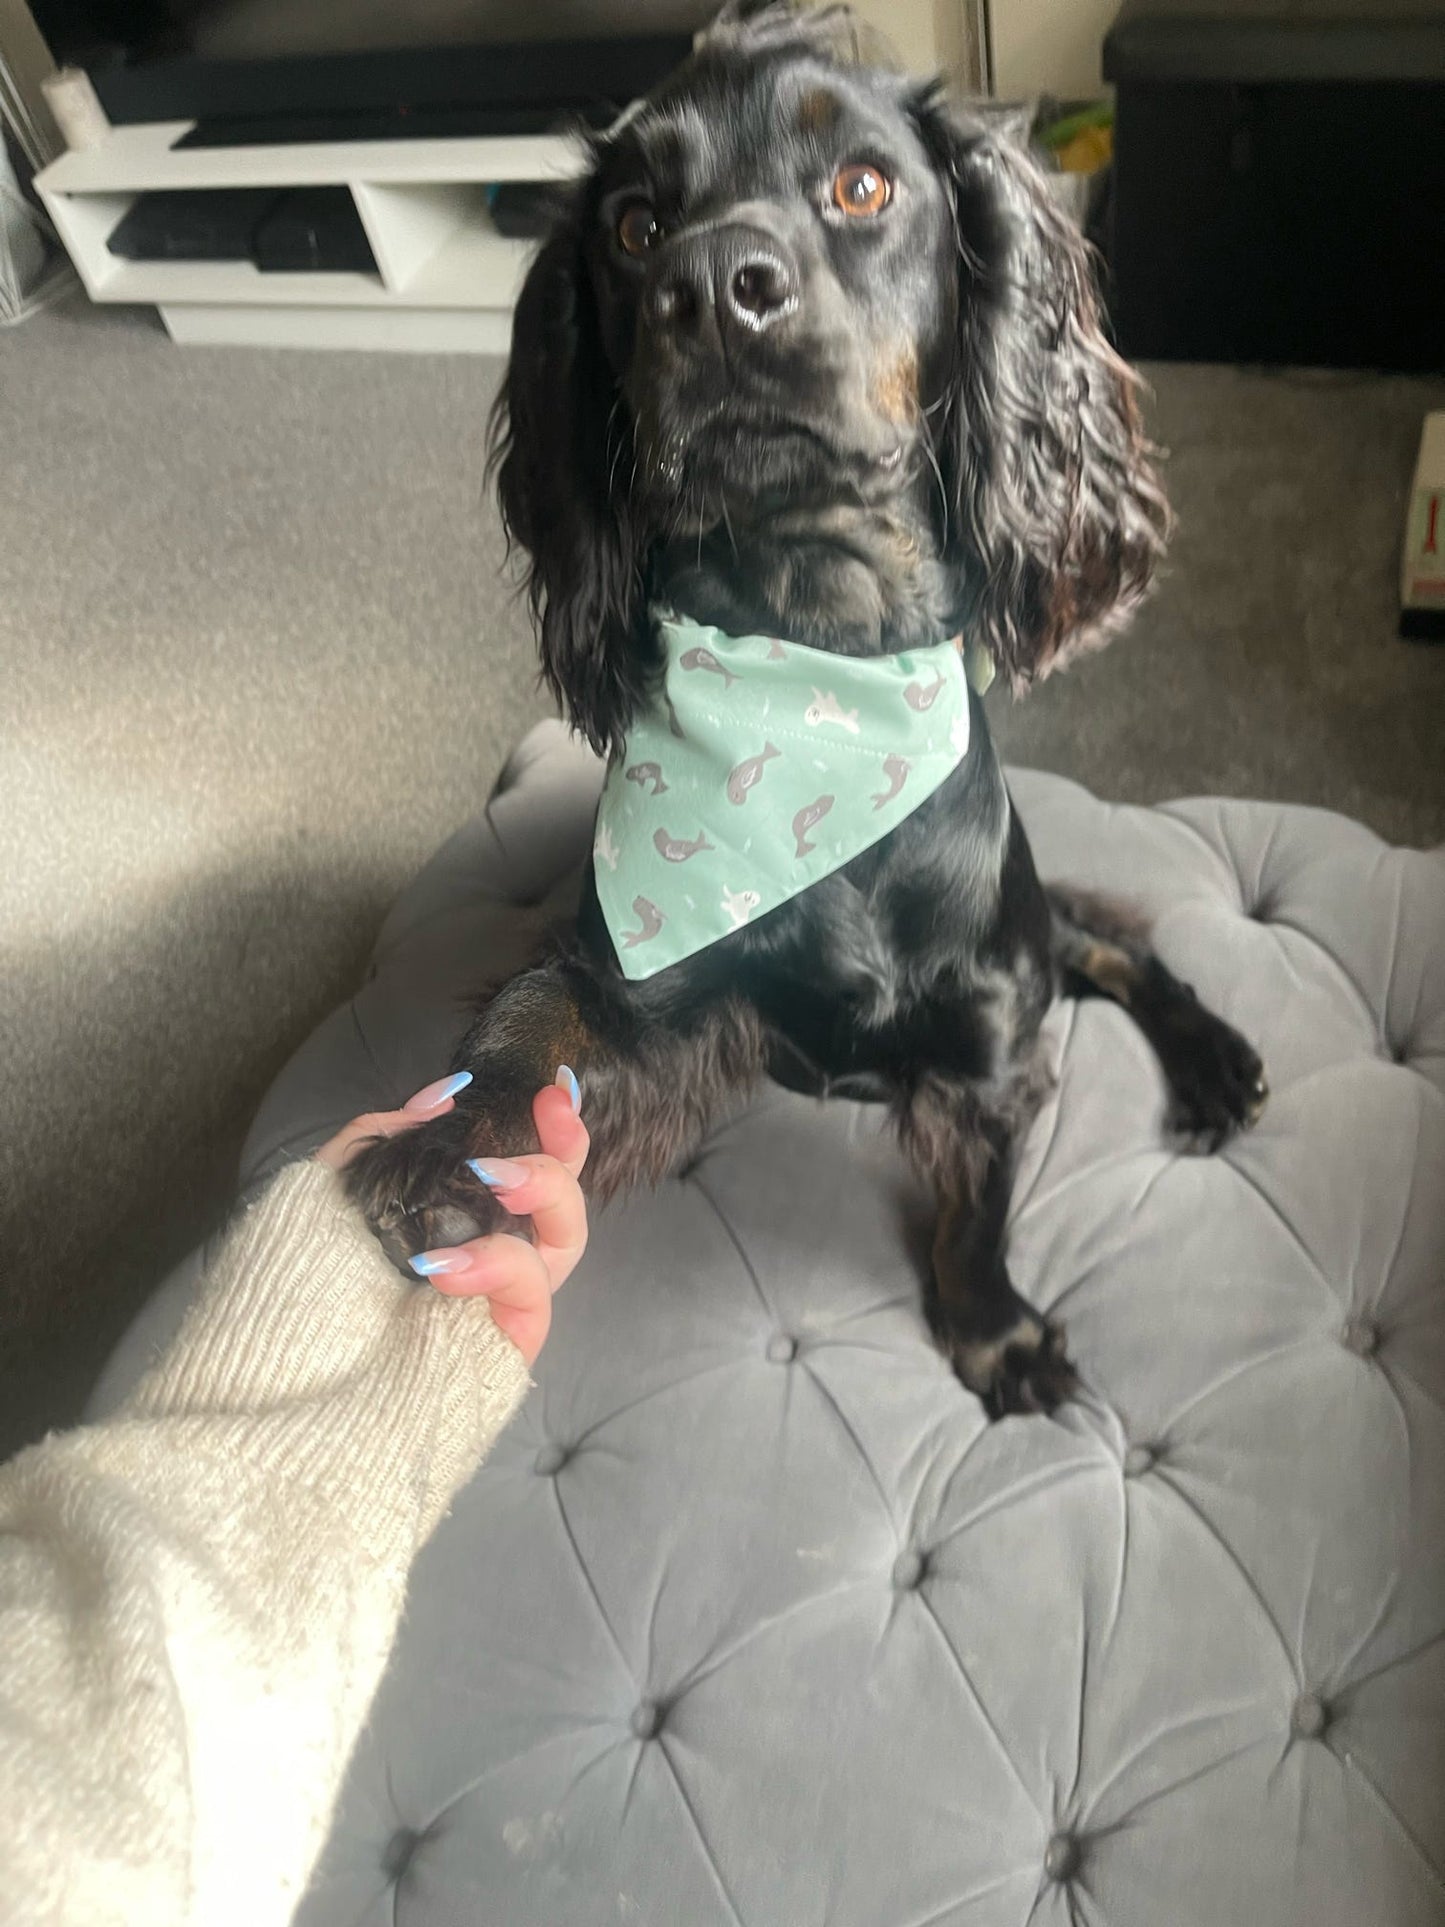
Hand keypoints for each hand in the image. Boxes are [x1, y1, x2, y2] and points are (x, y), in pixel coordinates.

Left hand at [317, 1072, 588, 1364]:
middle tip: (550, 1108)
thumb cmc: (294, 1294)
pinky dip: (498, 1263)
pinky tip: (445, 1263)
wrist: (275, 1382)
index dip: (546, 1128)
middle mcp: (485, 1254)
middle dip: (568, 1145)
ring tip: (491, 1175)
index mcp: (451, 1219)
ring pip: (564, 1239)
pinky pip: (531, 1293)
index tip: (548, 1089)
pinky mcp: (504, 1343)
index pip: (518, 1166)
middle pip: (560, 1199)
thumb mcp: (324, 1192)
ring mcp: (498, 1300)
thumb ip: (379, 1136)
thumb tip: (446, 1096)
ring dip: (545, 1190)